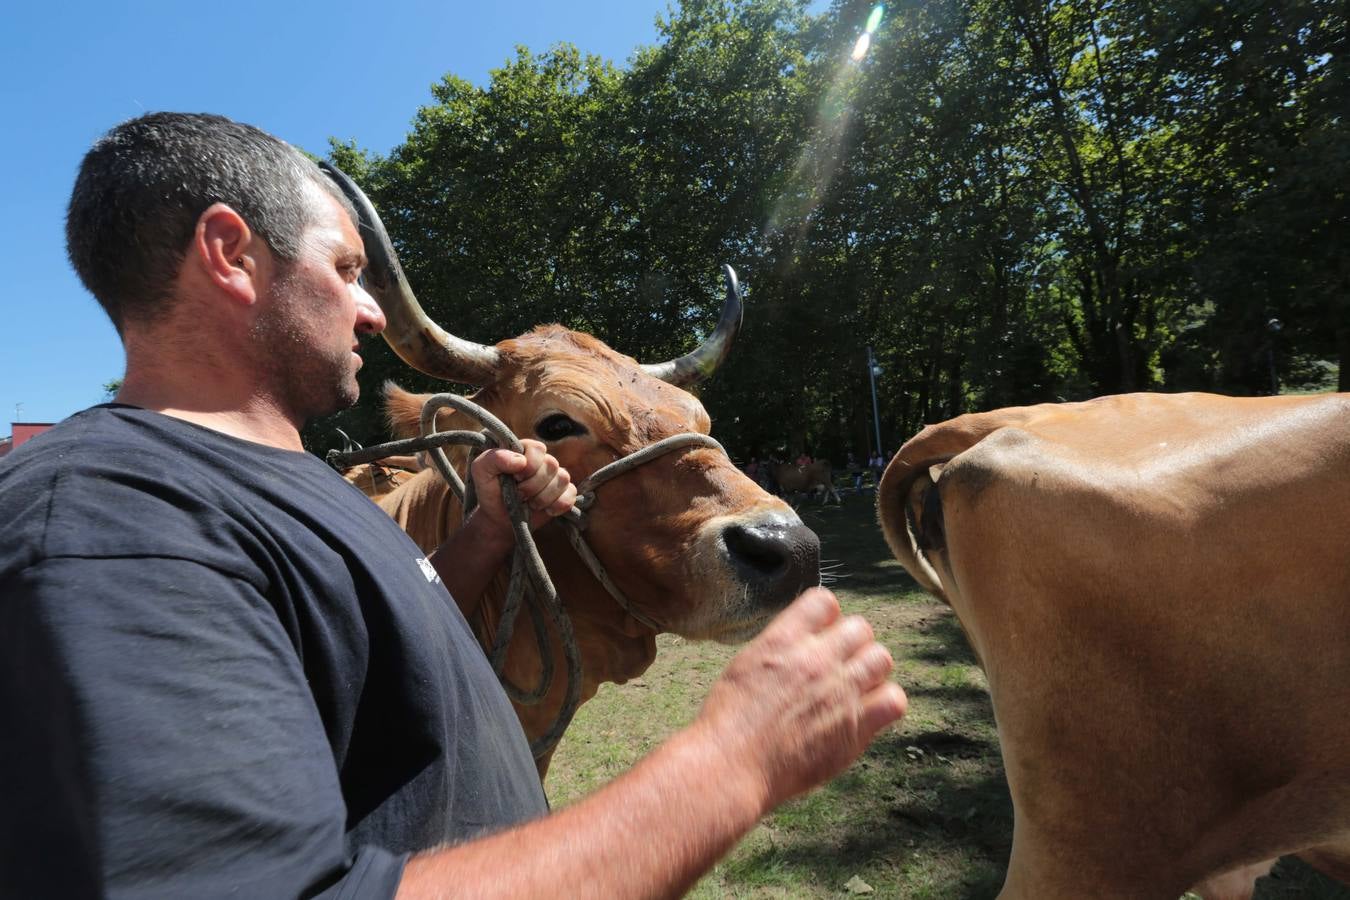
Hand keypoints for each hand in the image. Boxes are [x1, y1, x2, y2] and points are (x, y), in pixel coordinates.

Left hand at [469, 439, 576, 534]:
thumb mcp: (481, 471)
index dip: (529, 465)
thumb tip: (520, 461)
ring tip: (529, 503)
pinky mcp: (565, 494)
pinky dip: (557, 505)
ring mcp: (556, 478)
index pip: (538, 448)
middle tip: (519, 495)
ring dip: (542, 497)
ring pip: (562, 480)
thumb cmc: (490, 492)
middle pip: (551, 465)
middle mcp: (544, 461)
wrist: (499, 519)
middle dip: (532, 486)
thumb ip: (493, 459)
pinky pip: (571, 495)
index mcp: (526, 450)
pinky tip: (545, 510)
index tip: (515, 478)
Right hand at [694, 588, 906, 810]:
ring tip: (855, 688)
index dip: (826, 619)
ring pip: (881, 658)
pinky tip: (867, 714)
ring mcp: (839, 692)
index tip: (820, 637)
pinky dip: (885, 703)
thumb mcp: (746, 665)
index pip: (824, 602)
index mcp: (783, 639)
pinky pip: (894, 700)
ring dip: (870, 670)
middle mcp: (816, 659)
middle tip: (838, 667)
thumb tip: (801, 643)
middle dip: (851, 644)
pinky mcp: (855, 727)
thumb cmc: (729, 721)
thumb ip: (780, 649)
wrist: (731, 766)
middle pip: (860, 628)